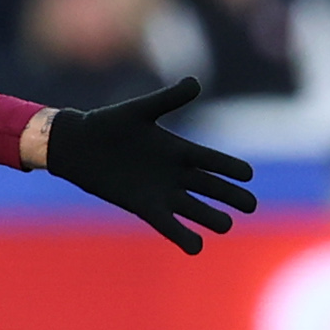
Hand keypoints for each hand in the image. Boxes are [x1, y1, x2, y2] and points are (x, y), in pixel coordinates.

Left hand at [35, 80, 255, 253]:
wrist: (78, 146)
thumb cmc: (108, 125)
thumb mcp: (139, 111)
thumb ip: (168, 99)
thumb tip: (196, 82)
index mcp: (177, 149)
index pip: (211, 160)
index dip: (229, 167)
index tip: (248, 175)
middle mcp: (174, 173)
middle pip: (209, 187)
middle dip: (230, 196)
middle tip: (251, 206)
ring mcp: (161, 192)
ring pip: (193, 208)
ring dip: (210, 217)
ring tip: (226, 226)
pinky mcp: (144, 207)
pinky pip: (168, 224)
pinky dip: (182, 235)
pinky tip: (197, 247)